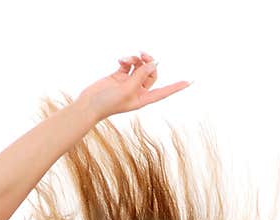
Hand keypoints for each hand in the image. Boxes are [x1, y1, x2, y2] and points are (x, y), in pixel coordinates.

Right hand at [74, 51, 190, 122]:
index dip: (176, 87)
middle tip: (143, 55)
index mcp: (143, 99)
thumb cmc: (108, 103)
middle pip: (152, 73)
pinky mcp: (119, 76)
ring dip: (135, 60)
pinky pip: (128, 64)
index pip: (164, 92)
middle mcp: (138, 91)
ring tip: (127, 60)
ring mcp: (128, 83)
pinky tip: (120, 60)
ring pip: (140, 66)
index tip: (190, 81)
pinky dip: (126, 60)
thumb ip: (141, 74)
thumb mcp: (127, 88)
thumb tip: (154, 62)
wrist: (89, 104)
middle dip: (149, 62)